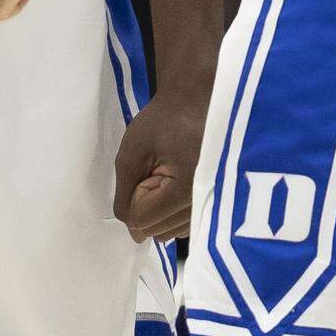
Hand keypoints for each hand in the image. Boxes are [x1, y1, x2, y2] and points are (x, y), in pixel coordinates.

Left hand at [114, 85, 210, 243]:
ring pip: (167, 232)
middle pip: (155, 230)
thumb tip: (133, 232)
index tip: (147, 166)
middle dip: (145, 203)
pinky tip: (173, 185)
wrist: (193, 103)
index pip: (142, 219)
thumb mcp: (131, 153)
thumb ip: (125, 195)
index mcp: (186, 190)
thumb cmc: (161, 123)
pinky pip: (180, 227)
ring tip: (166, 174)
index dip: (135, 193)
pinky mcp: (210, 207)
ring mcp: (209, 209)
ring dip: (157, 210)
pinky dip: (169, 213)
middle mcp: (203, 206)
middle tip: (156, 169)